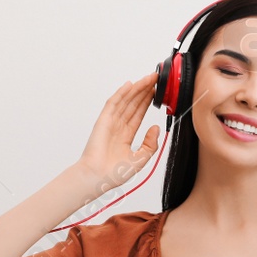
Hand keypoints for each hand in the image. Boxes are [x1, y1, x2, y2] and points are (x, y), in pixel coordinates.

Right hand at [76, 73, 161, 192]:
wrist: (98, 177)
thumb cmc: (114, 173)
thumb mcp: (140, 159)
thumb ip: (150, 144)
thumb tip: (156, 128)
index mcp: (125, 136)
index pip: (139, 114)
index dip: (147, 102)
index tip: (158, 92)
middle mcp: (118, 127)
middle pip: (133, 104)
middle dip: (144, 91)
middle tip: (156, 79)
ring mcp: (110, 122)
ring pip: (126, 101)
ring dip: (137, 89)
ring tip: (149, 78)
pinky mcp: (103, 120)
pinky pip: (113, 104)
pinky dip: (121, 93)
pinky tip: (130, 85)